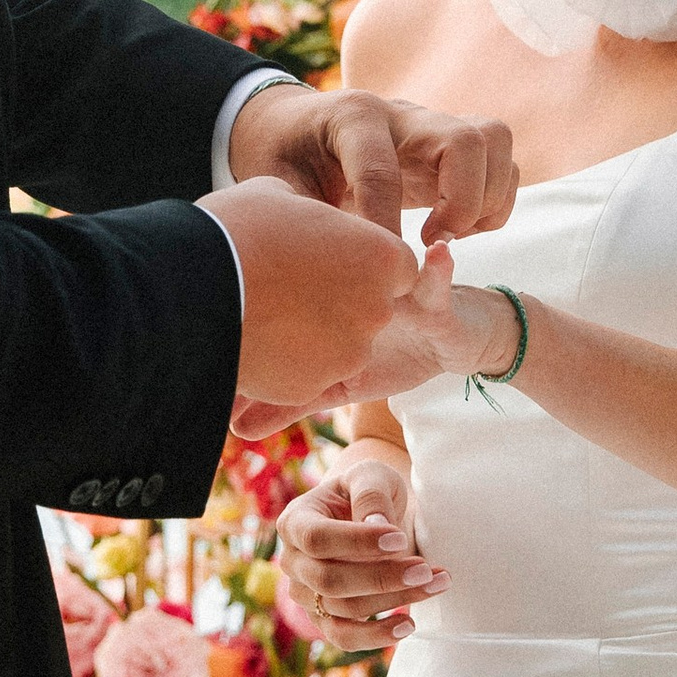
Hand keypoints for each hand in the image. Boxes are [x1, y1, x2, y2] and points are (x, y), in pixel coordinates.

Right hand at [199, 179, 417, 432]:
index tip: (328, 256)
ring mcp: (346, 354)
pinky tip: (253, 338)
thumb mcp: (277, 196)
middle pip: (369, 308)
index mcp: (379, 256)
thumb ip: (307, 212)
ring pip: (339, 346)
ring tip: (264, 310)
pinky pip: (306, 374)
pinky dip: (285, 363)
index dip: (361, 260)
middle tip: (291, 284)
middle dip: (339, 300)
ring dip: (312, 333)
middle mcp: (376, 310)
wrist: (190, 289)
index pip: (394, 263)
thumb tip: (297, 219)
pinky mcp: (312, 388)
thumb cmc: (238, 230)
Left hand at [226, 82, 515, 249]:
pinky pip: (501, 160)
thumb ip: (300, 217)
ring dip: (485, 198)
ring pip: (494, 141)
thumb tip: (329, 266)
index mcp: (351, 117)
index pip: (381, 172)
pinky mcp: (450, 144)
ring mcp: (432, 124)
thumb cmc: (282, 159)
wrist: (293, 127)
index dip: (383, 228)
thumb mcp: (274, 184)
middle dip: (460, 202)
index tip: (381, 268)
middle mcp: (401, 112)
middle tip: (430, 243)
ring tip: (445, 236)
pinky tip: (453, 231)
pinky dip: (494, 201)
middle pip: (465, 140)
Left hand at [229, 257, 516, 429]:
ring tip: (350, 255)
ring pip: (376, 271)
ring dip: (363, 265)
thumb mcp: (338, 384)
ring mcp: (395, 287)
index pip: (287, 301)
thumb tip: (233, 426)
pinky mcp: (436, 296)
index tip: (218, 326)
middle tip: (265, 300)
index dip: (256, 312)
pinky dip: (439, 266)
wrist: (457, 334)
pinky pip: (438, 280)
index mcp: (326, 299)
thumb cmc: (392, 352)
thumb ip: (289, 402)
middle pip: (323, 278)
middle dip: (296, 290)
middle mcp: (356, 284)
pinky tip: (439, 250)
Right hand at [279, 441, 440, 646]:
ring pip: (344, 609)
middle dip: (381, 577)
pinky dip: (377, 636)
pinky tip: (409, 623)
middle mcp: (292, 561)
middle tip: (425, 569)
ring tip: (435, 583)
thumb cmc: (369, 491)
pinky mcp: (324, 619)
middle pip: (328, 580)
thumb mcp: (372, 476)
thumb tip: (377, 526)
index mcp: (295, 521)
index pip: (316, 538)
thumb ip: (371, 494)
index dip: (357, 542)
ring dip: (394, 600)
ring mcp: (306, 594)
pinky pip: (344, 638)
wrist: (374, 515)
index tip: (400, 538)